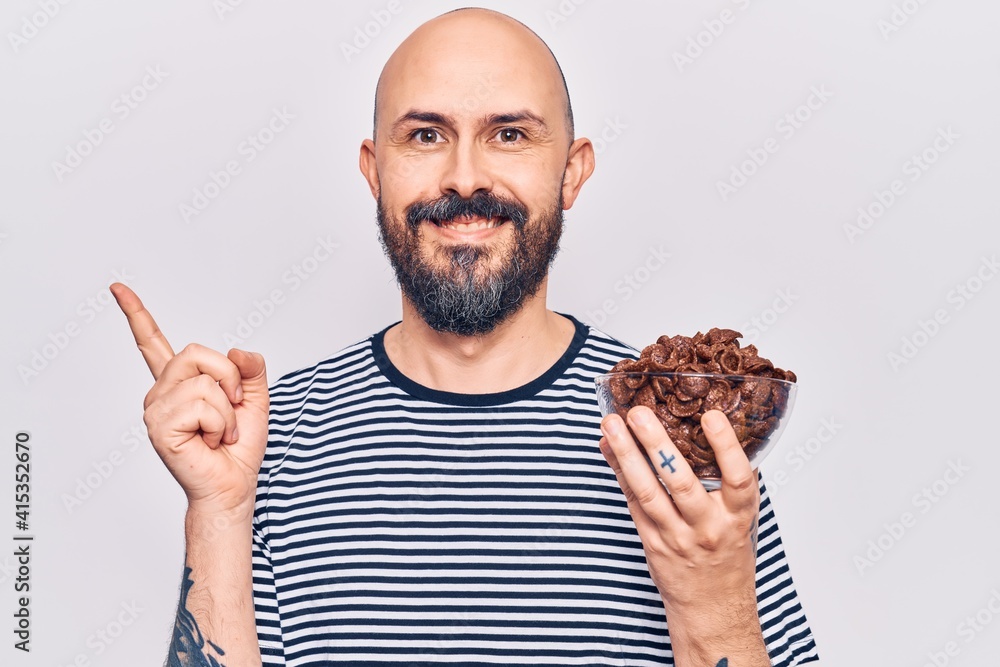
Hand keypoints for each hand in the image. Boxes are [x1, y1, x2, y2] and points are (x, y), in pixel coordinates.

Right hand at [112, 283, 268, 517]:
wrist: (233, 486)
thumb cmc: (238, 448)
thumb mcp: (255, 399)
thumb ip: (250, 369)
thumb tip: (239, 352)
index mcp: (179, 384)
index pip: (152, 342)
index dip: (136, 313)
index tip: (117, 287)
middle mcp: (161, 393)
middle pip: (197, 353)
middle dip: (230, 379)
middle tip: (232, 409)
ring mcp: (156, 410)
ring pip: (205, 383)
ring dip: (228, 410)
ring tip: (219, 432)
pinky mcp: (159, 427)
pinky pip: (202, 405)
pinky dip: (221, 424)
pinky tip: (211, 441)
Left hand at [598, 407, 759, 619]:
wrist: (713, 607)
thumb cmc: (728, 554)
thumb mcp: (742, 517)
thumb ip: (731, 479)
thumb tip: (715, 426)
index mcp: (737, 515)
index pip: (738, 478)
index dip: (726, 446)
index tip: (711, 416)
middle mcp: (708, 526)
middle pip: (680, 482)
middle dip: (656, 444)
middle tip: (638, 413)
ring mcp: (677, 536)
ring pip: (648, 492)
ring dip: (626, 455)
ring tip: (611, 425)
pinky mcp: (652, 542)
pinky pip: (632, 502)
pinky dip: (619, 472)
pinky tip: (608, 448)